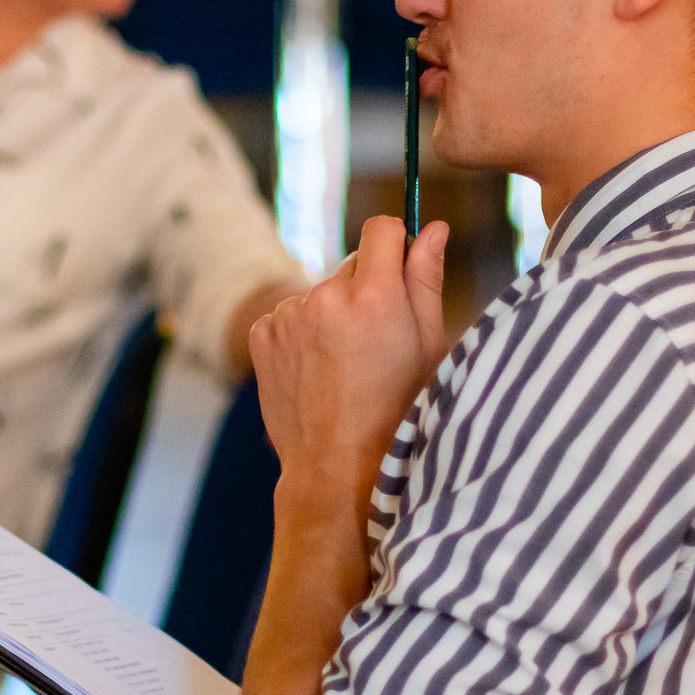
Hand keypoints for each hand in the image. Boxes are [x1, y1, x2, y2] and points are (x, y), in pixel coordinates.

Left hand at [248, 217, 448, 520]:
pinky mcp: (261, 333)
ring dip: (333, 313)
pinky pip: (291, 316)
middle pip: (353, 264)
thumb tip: (433, 227)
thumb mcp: (429, 348)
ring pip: (321, 292)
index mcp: (374, 295)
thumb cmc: (398, 412)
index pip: (382, 229)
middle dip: (367, 289)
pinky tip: (318, 371)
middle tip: (377, 341)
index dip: (397, 244)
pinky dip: (304, 334)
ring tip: (346, 365)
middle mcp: (325, 296)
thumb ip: (426, 280)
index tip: (402, 270)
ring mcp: (287, 315)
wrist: (337, 467)